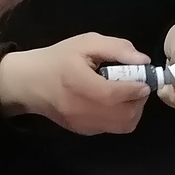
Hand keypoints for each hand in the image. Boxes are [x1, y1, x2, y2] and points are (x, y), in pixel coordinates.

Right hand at [0, 33, 151, 134]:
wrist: (30, 83)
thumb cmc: (58, 59)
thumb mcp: (85, 43)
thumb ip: (116, 48)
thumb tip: (143, 61)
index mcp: (78, 82)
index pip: (113, 94)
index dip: (135, 89)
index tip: (145, 80)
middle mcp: (80, 108)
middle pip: (124, 114)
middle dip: (138, 100)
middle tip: (136, 85)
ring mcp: (82, 123)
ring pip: (123, 125)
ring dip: (133, 110)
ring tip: (127, 95)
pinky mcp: (83, 131)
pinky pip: (113, 128)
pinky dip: (121, 117)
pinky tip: (113, 103)